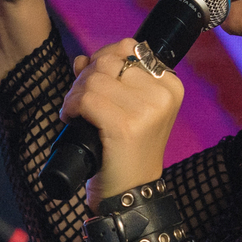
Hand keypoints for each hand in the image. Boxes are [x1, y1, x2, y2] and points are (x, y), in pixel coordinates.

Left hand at [64, 43, 184, 210]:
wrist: (130, 194)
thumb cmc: (127, 151)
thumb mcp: (127, 109)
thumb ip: (109, 79)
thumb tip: (82, 59)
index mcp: (171, 86)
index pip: (129, 48)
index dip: (102, 59)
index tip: (92, 81)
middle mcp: (163, 95)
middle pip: (108, 61)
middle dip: (84, 77)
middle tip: (78, 101)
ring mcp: (147, 110)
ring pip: (94, 79)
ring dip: (74, 93)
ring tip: (74, 112)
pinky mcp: (125, 125)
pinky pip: (86, 99)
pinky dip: (71, 107)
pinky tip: (71, 119)